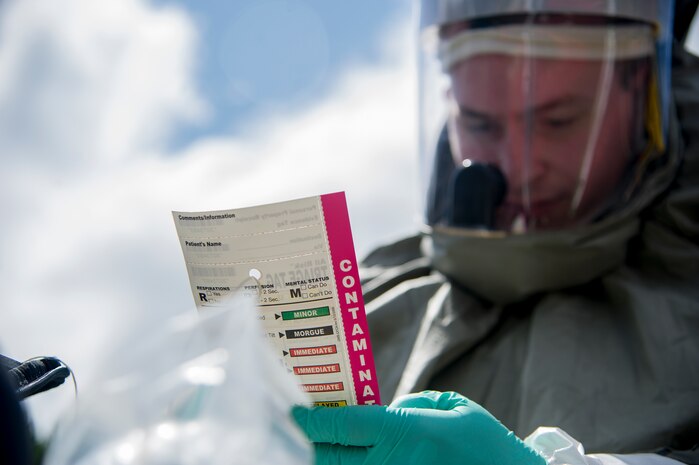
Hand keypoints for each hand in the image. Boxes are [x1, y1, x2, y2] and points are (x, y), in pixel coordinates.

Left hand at [292, 390, 545, 464]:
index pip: (342, 426)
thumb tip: (381, 413)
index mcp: (405, 432)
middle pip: (330, 458)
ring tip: (314, 451)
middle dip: (307, 446)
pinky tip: (345, 462)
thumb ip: (412, 405)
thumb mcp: (453, 409)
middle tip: (293, 434)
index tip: (293, 414)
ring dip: (324, 464)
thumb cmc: (487, 446)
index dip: (310, 420)